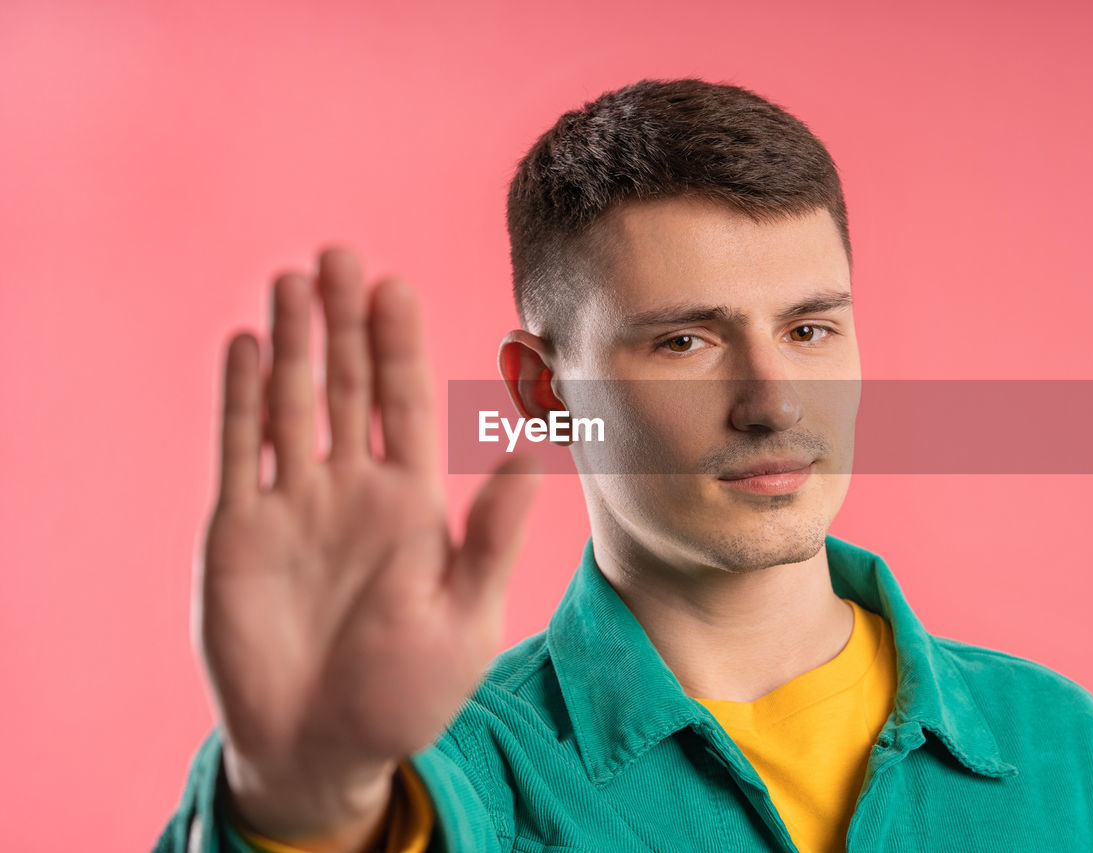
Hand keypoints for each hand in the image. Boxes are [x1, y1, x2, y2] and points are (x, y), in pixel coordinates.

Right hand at [198, 246, 539, 848]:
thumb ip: (493, 534)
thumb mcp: (464, 615)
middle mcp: (353, 490)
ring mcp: (294, 505)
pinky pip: (241, 450)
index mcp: (411, 503)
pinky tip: (246, 346)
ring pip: (293, 403)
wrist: (322, 749)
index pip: (406, 404)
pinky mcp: (239, 529)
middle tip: (341, 254)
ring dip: (293, 343)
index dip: (400, 345)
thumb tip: (532, 453)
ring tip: (292, 281)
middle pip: (350, 386)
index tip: (395, 286)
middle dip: (345, 322)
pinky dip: (242, 399)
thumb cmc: (404, 693)